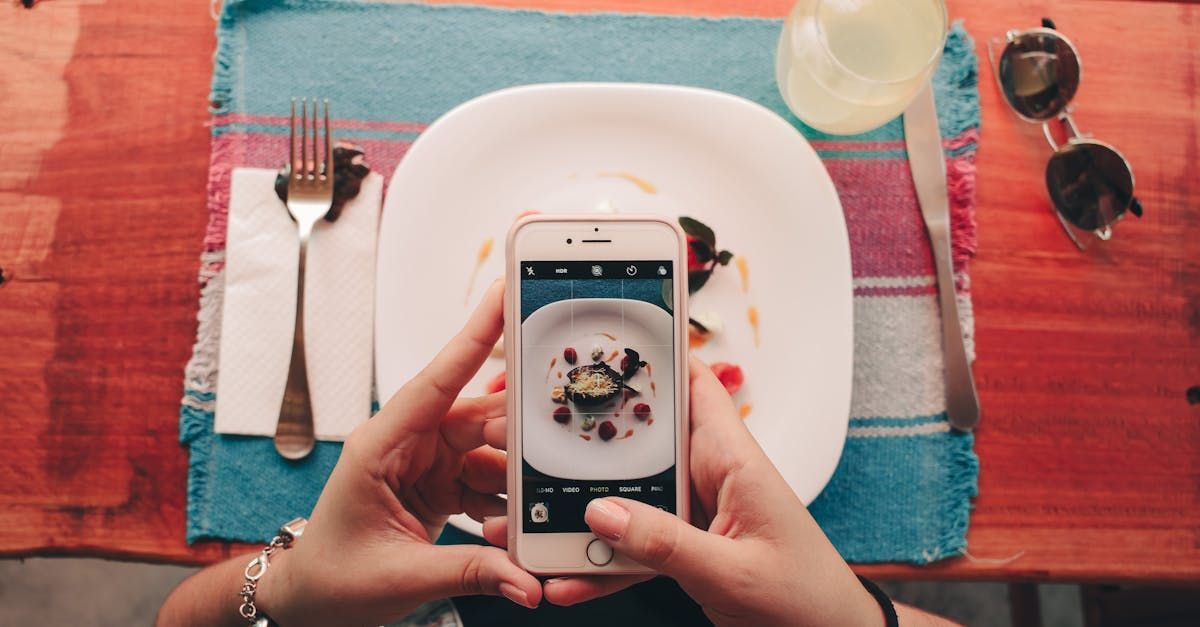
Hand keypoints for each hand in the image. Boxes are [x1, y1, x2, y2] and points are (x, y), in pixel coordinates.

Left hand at [257, 282, 540, 626]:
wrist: (310, 602)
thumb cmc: (331, 579)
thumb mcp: (400, 577)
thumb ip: (471, 573)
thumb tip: (526, 579)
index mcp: (381, 446)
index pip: (436, 382)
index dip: (473, 337)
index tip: (503, 297)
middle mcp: (406, 444)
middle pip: (477, 418)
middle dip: (519, 432)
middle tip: (558, 446)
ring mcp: (425, 463)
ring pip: (490, 450)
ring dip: (515, 479)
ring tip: (532, 509)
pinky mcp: (440, 484)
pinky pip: (487, 479)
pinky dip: (507, 502)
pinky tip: (515, 523)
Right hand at [538, 358, 882, 625]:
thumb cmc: (807, 600)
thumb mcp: (734, 572)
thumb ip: (668, 544)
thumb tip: (602, 514)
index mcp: (733, 460)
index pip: (694, 386)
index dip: (653, 355)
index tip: (600, 340)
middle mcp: (710, 477)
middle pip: (640, 441)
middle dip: (587, 443)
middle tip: (529, 441)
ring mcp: (694, 513)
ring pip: (626, 498)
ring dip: (581, 515)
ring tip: (531, 526)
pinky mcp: (684, 548)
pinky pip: (632, 546)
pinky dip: (600, 563)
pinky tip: (567, 578)